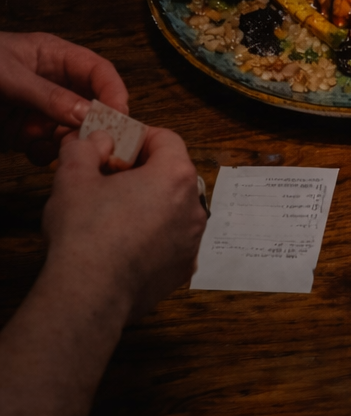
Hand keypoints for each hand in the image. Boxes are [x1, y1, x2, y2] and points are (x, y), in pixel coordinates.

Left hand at [0, 32, 129, 165]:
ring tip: (55, 149)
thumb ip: (47, 94)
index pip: (97, 71)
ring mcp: (36, 110)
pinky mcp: (20, 133)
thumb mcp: (7, 75)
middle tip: (96, 141)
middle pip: (90, 103)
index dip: (112, 90)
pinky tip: (34, 155)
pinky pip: (45, 146)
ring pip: (70, 129)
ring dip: (67, 142)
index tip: (118, 114)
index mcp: (53, 57)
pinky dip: (45, 155)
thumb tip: (86, 113)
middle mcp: (51, 84)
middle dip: (93, 123)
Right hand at [44, 127, 205, 323]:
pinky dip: (154, 238)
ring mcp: (193, 239)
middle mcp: (194, 205)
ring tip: (115, 216)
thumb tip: (97, 140)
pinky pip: (172, 242)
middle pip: (173, 175)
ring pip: (174, 210)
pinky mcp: (184, 268)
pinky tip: (125, 247)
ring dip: (151, 206)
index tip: (117, 148)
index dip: (140, 138)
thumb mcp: (73, 178)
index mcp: (175, 175)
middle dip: (145, 173)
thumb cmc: (84, 231)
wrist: (89, 294)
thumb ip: (86, 148)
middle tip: (111, 181)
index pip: (167, 139)